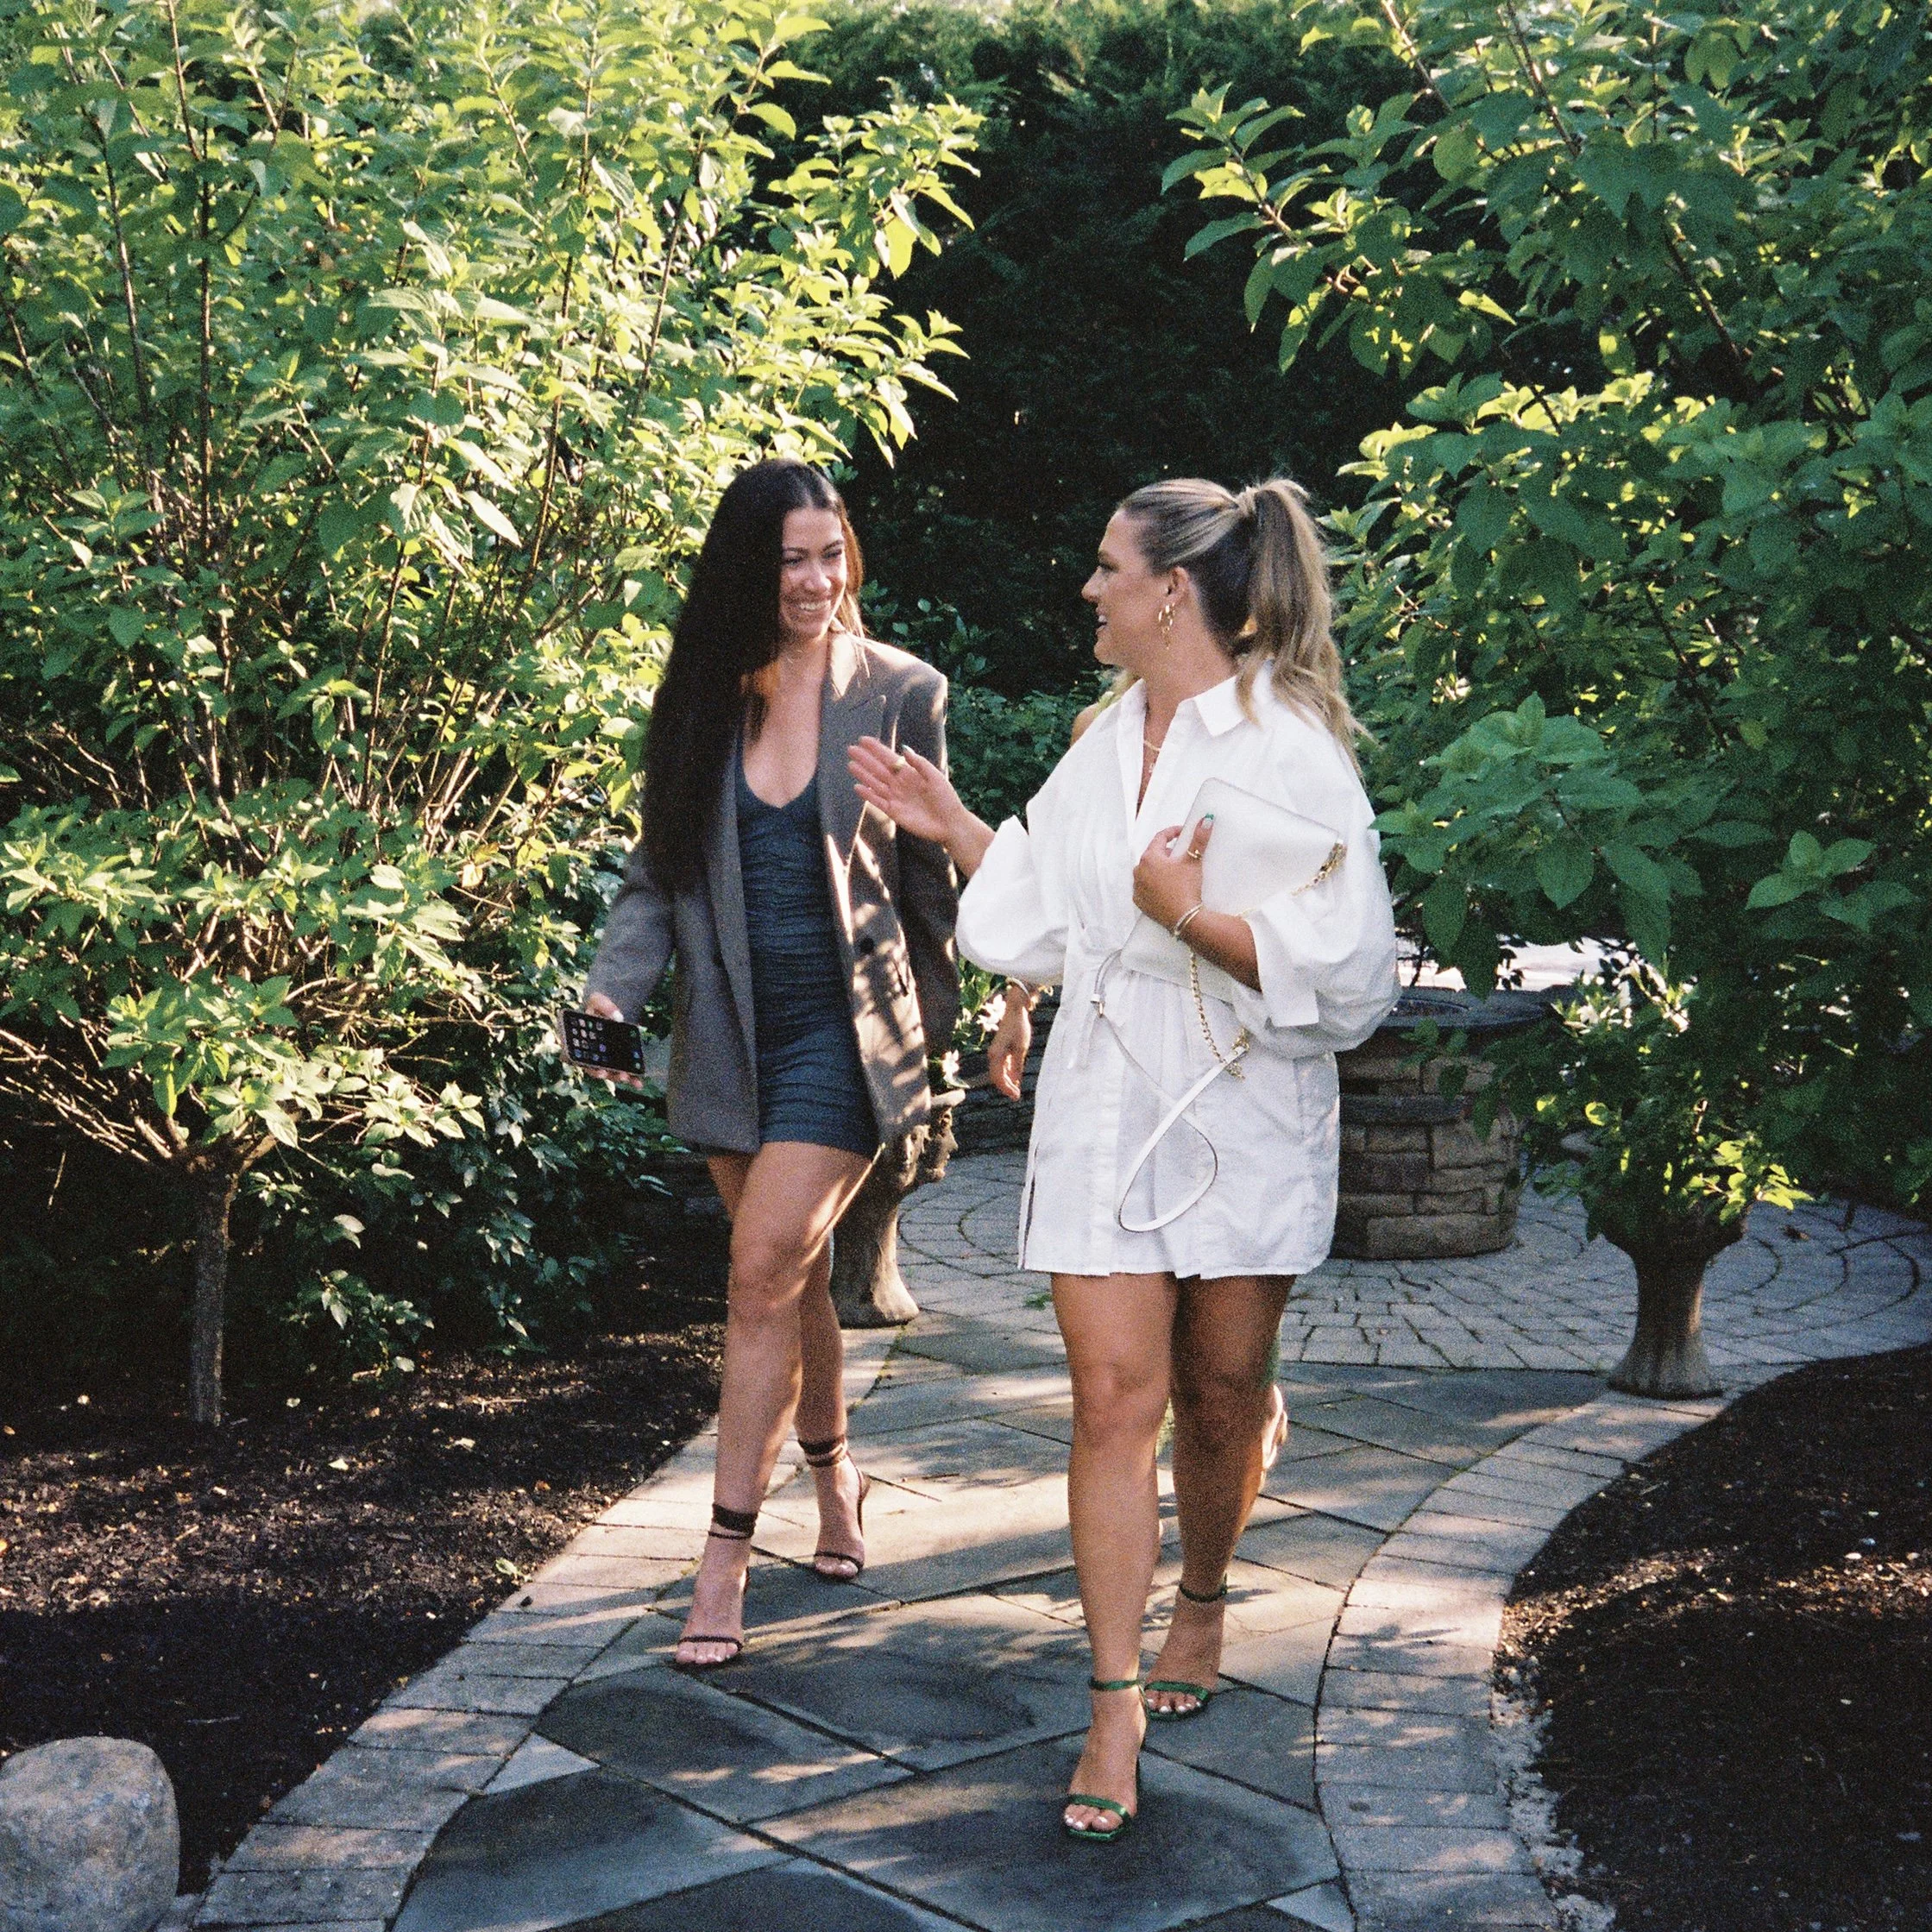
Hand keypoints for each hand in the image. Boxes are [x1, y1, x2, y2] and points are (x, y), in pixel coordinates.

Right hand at [582, 991, 645, 1089]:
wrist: (607, 1007)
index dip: (589, 1067)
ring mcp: (602, 1058)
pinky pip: (621, 1070)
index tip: (600, 1071)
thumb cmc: (597, 1005)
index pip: (580, 1059)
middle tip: (620, 1075)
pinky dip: (630, 1077)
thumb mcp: (598, 1000)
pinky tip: (639, 1083)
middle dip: (609, 1074)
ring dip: (620, 1077)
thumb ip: (605, 1005)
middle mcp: (589, 1054)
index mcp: (579, 1042)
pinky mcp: (615, 1058)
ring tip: (631, 1079)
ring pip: (609, 1072)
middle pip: (596, 1069)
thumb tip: (618, 1017)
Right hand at [848, 735, 963, 846]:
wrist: (950, 824)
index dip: (876, 749)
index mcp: (910, 773)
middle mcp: (900, 784)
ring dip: (863, 775)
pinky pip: (878, 802)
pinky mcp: (894, 812)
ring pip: (875, 784)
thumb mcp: (935, 777)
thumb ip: (920, 764)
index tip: (863, 740)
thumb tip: (904, 749)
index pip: (890, 758)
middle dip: (865, 759)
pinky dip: (868, 795)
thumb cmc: (947, 799)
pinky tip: (858, 787)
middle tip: (851, 749)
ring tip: (851, 765)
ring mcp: (896, 798)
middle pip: (879, 769)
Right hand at [987, 985, 1032, 1100]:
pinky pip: (1002, 1066)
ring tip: (1016, 1091)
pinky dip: (1008, 1074)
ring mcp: (995, 1053)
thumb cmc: (1019, 1029)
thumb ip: (1017, 1067)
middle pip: (997, 1077)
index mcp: (996, 1055)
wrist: (1015, 1011)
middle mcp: (992, 1055)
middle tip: (1017, 1096)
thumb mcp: (1021, 1050)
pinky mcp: (1000, 1050)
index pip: (999, 1078)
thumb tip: (1016, 1082)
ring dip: (1007, 1082)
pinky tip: (1015, 1080)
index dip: (1007, 1089)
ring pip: (998, 1073)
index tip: (1016, 1096)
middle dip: (1006, 1088)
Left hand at [1133, 813, 1213, 934]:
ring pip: (1148, 872)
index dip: (1173, 832)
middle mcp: (1138, 871)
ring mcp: (1137, 887)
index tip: (1182, 832)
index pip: (1160, 837)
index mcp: (1149, 857)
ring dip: (1160, 869)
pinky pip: (1146, 888)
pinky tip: (1167, 888)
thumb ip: (1199, 839)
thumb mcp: (1193, 861)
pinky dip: (1155, 885)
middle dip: (1167, 853)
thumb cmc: (1186, 889)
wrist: (1183, 918)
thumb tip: (1206, 820)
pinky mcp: (1139, 901)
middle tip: (1181, 855)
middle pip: (1153, 855)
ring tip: (1175, 873)